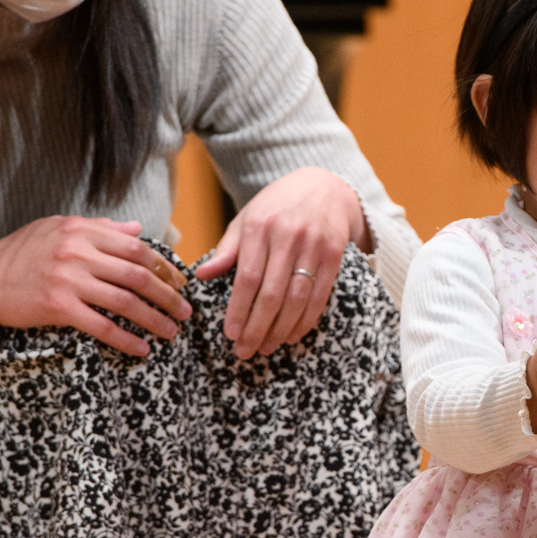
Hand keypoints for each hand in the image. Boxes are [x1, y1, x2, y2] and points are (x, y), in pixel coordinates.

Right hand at [0, 215, 189, 386]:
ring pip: (125, 301)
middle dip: (167, 295)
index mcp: (80, 230)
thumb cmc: (19, 255)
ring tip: (171, 332)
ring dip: (154, 319)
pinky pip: (101, 326)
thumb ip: (99, 228)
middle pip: (137, 274)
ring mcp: (68, 280)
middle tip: (185, 311)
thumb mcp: (56, 229)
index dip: (163, 267)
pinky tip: (141, 348)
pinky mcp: (58, 308)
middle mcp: (77, 252)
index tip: (179, 283)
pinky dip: (126, 339)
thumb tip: (137, 229)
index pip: (135, 248)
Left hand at [194, 166, 368, 358]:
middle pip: (272, 293)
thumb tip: (202, 275)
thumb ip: (227, 249)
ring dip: (281, 328)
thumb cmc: (277, 207)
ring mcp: (314, 245)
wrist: (324, 186)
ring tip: (267, 347)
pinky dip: (306, 319)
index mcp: (260, 227)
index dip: (239, 310)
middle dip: (258, 327)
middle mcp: (288, 236)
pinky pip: (320, 295)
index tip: (231, 334)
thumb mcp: (247, 219)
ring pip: (297, 298)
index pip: (247, 277)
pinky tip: (292, 335)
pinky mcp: (334, 255)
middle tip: (245, 351)